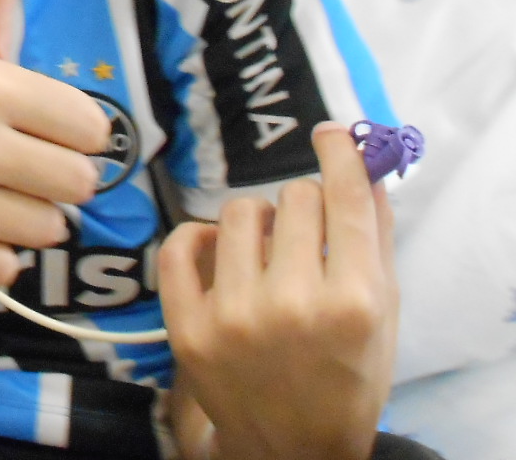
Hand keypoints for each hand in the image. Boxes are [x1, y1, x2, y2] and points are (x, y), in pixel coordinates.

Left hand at [160, 122, 397, 459]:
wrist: (294, 447)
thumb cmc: (346, 376)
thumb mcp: (382, 314)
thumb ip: (374, 238)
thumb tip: (362, 164)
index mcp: (353, 304)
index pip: (344, 200)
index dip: (339, 155)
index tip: (330, 133)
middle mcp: (292, 307)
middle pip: (293, 198)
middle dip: (304, 206)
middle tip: (305, 234)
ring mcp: (233, 318)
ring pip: (237, 212)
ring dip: (255, 221)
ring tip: (266, 251)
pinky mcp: (186, 328)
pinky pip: (180, 244)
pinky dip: (198, 238)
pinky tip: (219, 251)